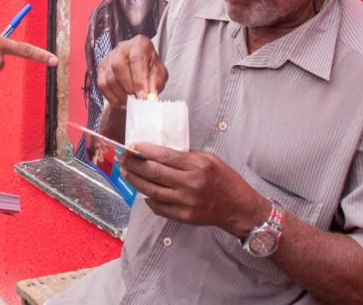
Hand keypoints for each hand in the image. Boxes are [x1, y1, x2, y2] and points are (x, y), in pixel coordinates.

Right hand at [96, 35, 167, 107]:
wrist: (139, 67)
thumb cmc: (150, 68)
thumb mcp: (159, 73)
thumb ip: (156, 83)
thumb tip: (150, 97)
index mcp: (139, 44)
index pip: (136, 60)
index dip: (139, 80)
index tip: (143, 96)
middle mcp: (122, 48)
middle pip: (118, 66)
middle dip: (128, 87)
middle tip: (137, 99)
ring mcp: (109, 57)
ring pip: (109, 78)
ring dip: (120, 94)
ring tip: (131, 102)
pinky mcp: (101, 68)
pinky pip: (102, 85)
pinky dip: (112, 98)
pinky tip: (122, 102)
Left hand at [120, 143, 269, 237]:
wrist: (238, 207)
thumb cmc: (224, 179)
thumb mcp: (209, 159)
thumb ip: (185, 155)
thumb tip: (159, 151)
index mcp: (197, 166)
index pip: (164, 156)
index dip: (145, 150)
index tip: (133, 146)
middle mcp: (190, 184)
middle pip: (154, 173)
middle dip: (134, 164)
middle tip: (124, 158)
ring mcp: (186, 202)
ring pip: (152, 190)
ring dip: (135, 181)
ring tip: (126, 173)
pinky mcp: (184, 216)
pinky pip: (159, 207)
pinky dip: (147, 198)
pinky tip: (142, 190)